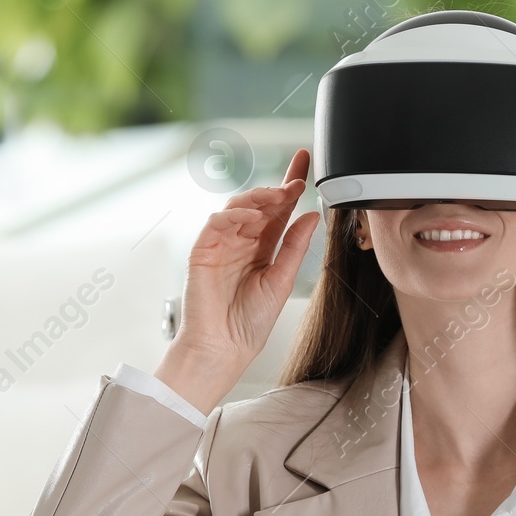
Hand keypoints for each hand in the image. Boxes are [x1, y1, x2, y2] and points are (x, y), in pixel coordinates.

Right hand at [155, 148, 319, 413]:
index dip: (290, 186)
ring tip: (280, 195)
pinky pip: (217, 222)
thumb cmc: (249, 324)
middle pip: (260, 203)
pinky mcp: (203, 251)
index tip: (305, 166)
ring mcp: (222, 244)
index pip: (279, 210)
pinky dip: (234, 215)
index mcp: (264, 248)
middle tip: (298, 180)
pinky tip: (252, 218)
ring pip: (238, 206)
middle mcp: (243, 242)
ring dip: (259, 197)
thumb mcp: (282, 281)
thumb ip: (295, 247)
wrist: (224, 349)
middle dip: (278, 187)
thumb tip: (312, 216)